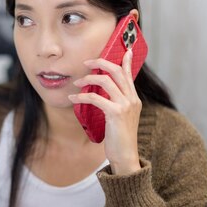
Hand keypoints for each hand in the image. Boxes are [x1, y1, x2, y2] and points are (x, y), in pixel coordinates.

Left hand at [68, 49, 141, 174]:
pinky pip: (95, 98)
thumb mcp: (121, 117)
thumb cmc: (120, 138)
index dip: (126, 61)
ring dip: (88, 79)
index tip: (124, 50)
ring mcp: (125, 105)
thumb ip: (116, 103)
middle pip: (117, 72)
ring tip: (77, 83)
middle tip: (87, 62)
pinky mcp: (115, 113)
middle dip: (101, 63)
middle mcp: (132, 99)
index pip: (129, 74)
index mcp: (134, 99)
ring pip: (106, 81)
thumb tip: (102, 94)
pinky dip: (81, 96)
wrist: (126, 156)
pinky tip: (73, 98)